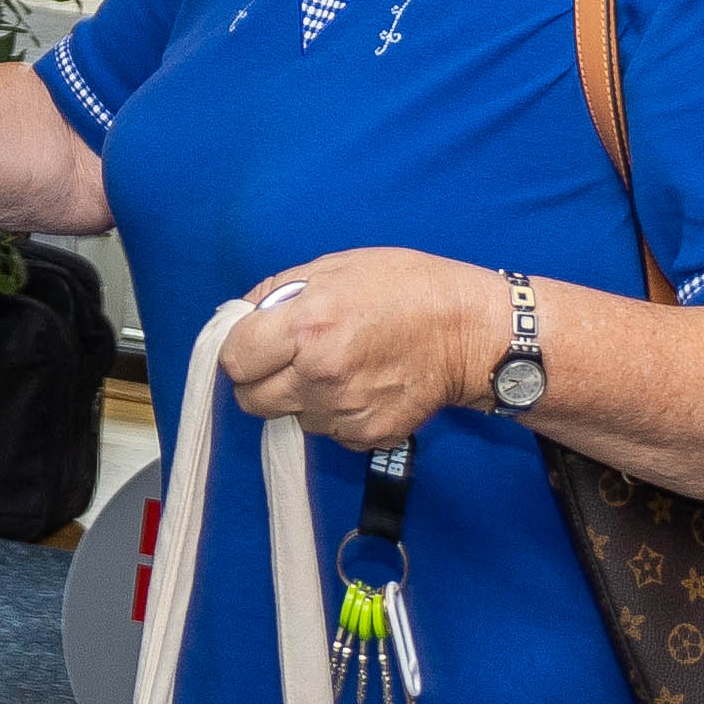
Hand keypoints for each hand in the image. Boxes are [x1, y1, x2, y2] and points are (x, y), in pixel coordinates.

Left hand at [213, 252, 503, 456]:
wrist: (470, 333)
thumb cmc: (408, 288)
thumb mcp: (336, 267)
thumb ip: (278, 292)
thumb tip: (239, 317)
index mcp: (307, 326)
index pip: (234, 359)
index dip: (239, 350)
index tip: (253, 343)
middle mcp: (319, 375)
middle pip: (251, 400)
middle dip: (260, 380)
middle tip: (287, 359)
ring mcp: (343, 411)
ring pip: (289, 418)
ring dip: (300, 398)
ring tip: (336, 367)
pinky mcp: (367, 436)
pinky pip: (327, 432)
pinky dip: (333, 414)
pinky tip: (360, 385)